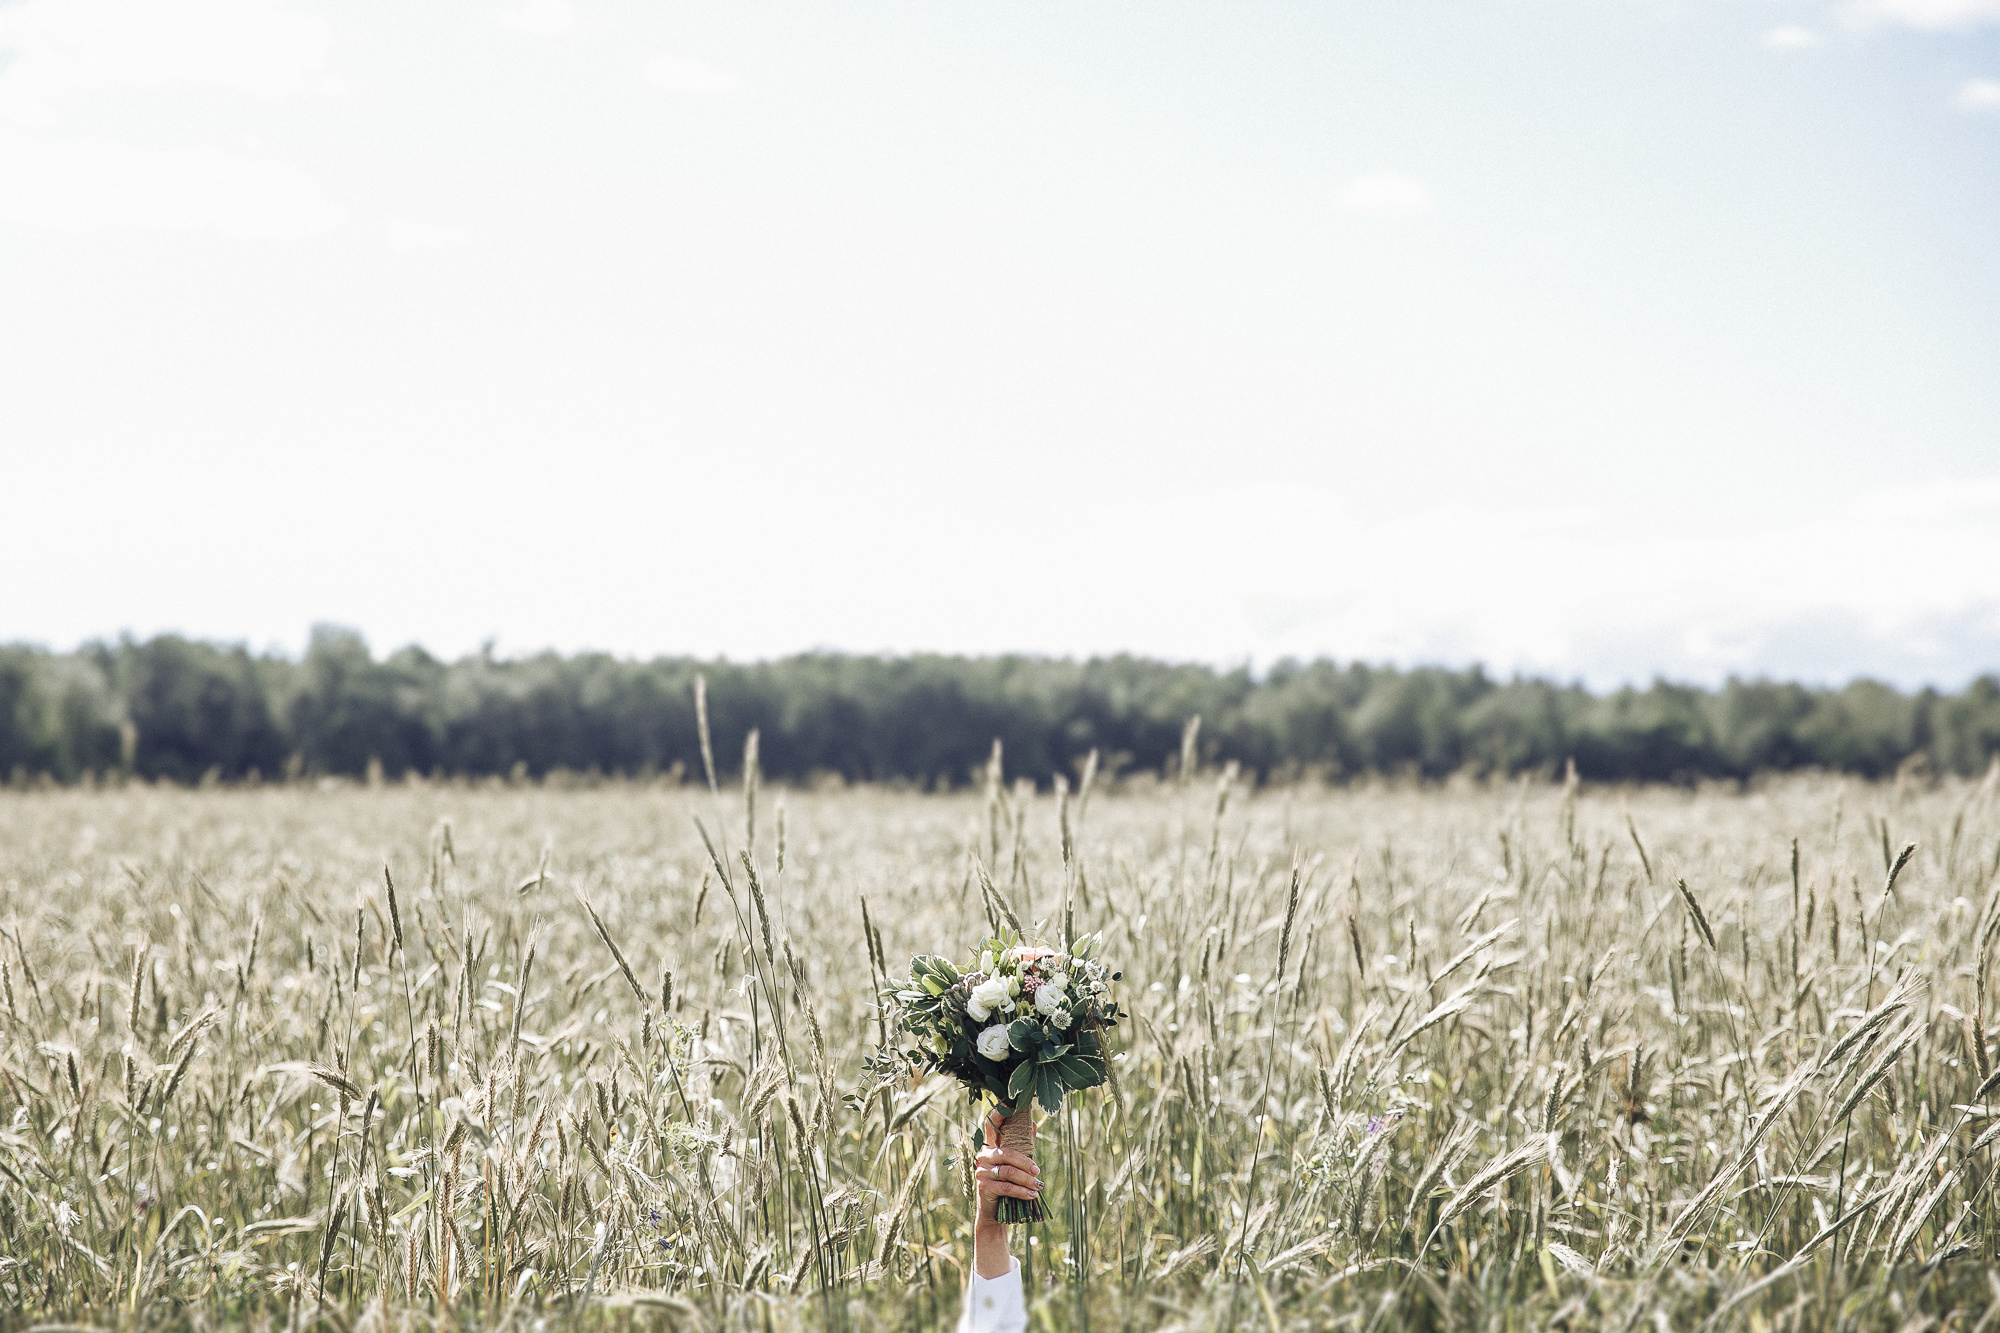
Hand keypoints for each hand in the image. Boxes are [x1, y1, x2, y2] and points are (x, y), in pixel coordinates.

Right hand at [973, 1109, 1038, 1225]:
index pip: (991, 1126)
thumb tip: (1033, 1123)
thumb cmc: (1006, 1186)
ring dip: (1026, 1180)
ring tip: (1038, 1186)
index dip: (999, 1114)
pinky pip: (1006, 1187)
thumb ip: (1022, 1146)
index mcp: (990, 1147)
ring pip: (1008, 1171)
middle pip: (1007, 1153)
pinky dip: (1021, 1191)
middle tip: (1038, 1172)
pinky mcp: (983, 1187)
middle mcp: (983, 1156)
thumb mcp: (1014, 1166)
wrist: (994, 1213)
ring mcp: (981, 1171)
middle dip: (1026, 1163)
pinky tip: (1031, 1195)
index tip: (1010, 1104)